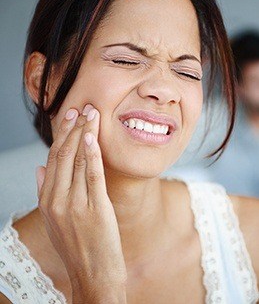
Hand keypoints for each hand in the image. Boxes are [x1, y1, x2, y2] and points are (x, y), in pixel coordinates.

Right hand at [36, 104, 126, 302]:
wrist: (93, 276)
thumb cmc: (76, 246)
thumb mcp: (53, 220)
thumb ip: (44, 191)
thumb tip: (39, 167)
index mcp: (47, 200)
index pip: (52, 159)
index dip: (61, 135)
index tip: (70, 116)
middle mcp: (57, 200)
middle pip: (63, 155)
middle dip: (73, 128)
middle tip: (83, 108)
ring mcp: (75, 205)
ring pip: (77, 160)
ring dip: (85, 133)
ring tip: (92, 114)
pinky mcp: (95, 209)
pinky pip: (92, 175)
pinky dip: (92, 153)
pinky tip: (93, 136)